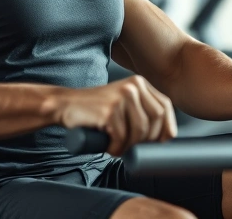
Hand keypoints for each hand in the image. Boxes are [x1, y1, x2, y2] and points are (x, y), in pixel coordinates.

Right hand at [58, 75, 177, 155]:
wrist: (65, 105)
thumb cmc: (96, 110)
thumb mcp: (124, 103)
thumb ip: (142, 110)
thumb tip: (165, 137)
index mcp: (140, 83)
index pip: (165, 107)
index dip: (166, 128)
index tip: (159, 144)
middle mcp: (133, 86)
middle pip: (156, 119)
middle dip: (148, 140)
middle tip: (134, 148)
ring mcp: (121, 96)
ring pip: (140, 130)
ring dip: (130, 146)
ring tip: (118, 147)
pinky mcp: (109, 109)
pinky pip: (121, 137)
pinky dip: (116, 148)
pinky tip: (108, 146)